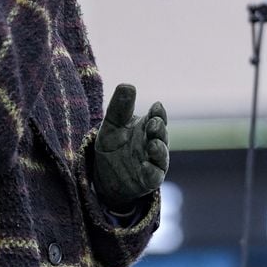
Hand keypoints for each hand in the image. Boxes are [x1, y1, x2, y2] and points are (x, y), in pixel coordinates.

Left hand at [93, 83, 168, 211]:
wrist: (104, 175)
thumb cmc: (113, 145)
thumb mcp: (112, 124)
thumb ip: (119, 107)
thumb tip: (128, 85)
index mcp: (146, 127)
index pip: (156, 117)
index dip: (158, 112)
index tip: (156, 106)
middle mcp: (152, 143)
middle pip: (160, 135)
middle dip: (159, 129)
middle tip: (154, 123)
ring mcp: (152, 162)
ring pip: (161, 156)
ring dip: (159, 150)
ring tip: (153, 144)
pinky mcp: (147, 180)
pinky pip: (154, 177)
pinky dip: (151, 172)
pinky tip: (145, 167)